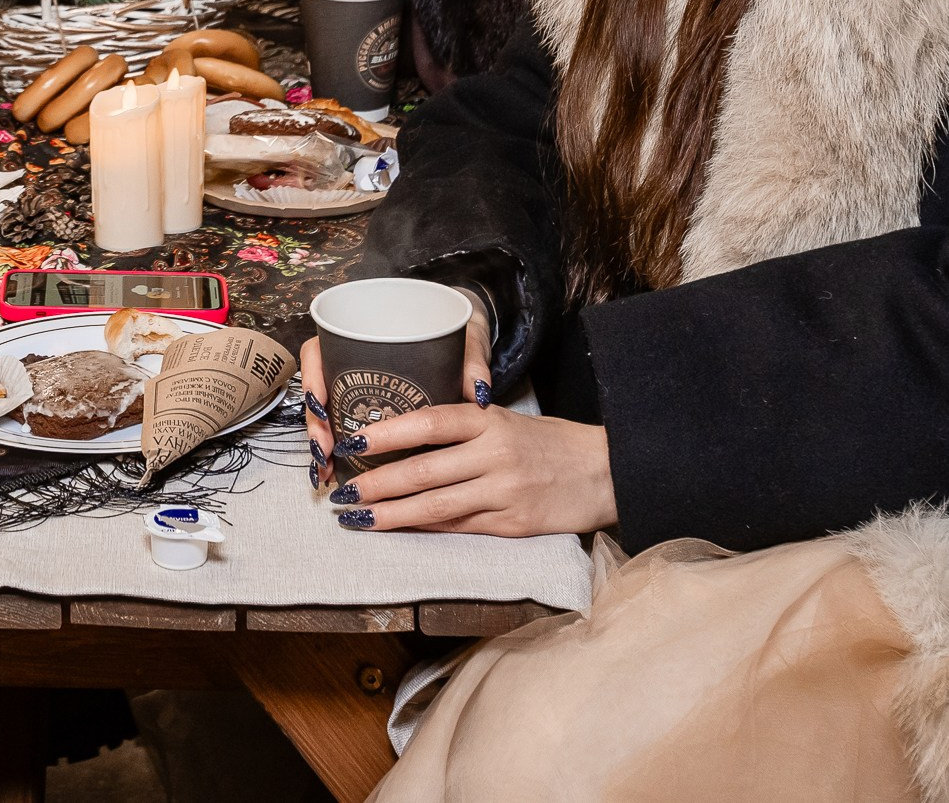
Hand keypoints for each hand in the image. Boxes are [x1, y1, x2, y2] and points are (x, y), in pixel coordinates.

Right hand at [300, 314, 491, 484]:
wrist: (468, 345)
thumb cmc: (461, 338)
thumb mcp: (467, 343)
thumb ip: (472, 362)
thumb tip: (477, 391)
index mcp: (367, 337)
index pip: (321, 350)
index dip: (313, 377)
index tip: (319, 404)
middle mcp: (355, 362)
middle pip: (318, 390)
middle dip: (316, 424)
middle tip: (325, 451)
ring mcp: (359, 388)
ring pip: (325, 415)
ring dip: (322, 444)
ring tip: (326, 472)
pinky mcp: (369, 412)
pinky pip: (342, 430)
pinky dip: (337, 454)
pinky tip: (336, 473)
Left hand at [328, 402, 615, 538]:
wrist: (606, 471)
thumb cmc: (550, 442)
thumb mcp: (506, 420)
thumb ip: (462, 428)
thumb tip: (403, 436)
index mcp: (489, 422)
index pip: (429, 422)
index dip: (386, 432)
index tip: (351, 440)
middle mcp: (494, 455)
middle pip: (422, 471)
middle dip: (376, 484)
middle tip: (342, 493)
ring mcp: (504, 493)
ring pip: (435, 507)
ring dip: (391, 514)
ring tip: (358, 518)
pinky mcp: (513, 525)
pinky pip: (458, 527)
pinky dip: (425, 528)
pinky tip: (400, 528)